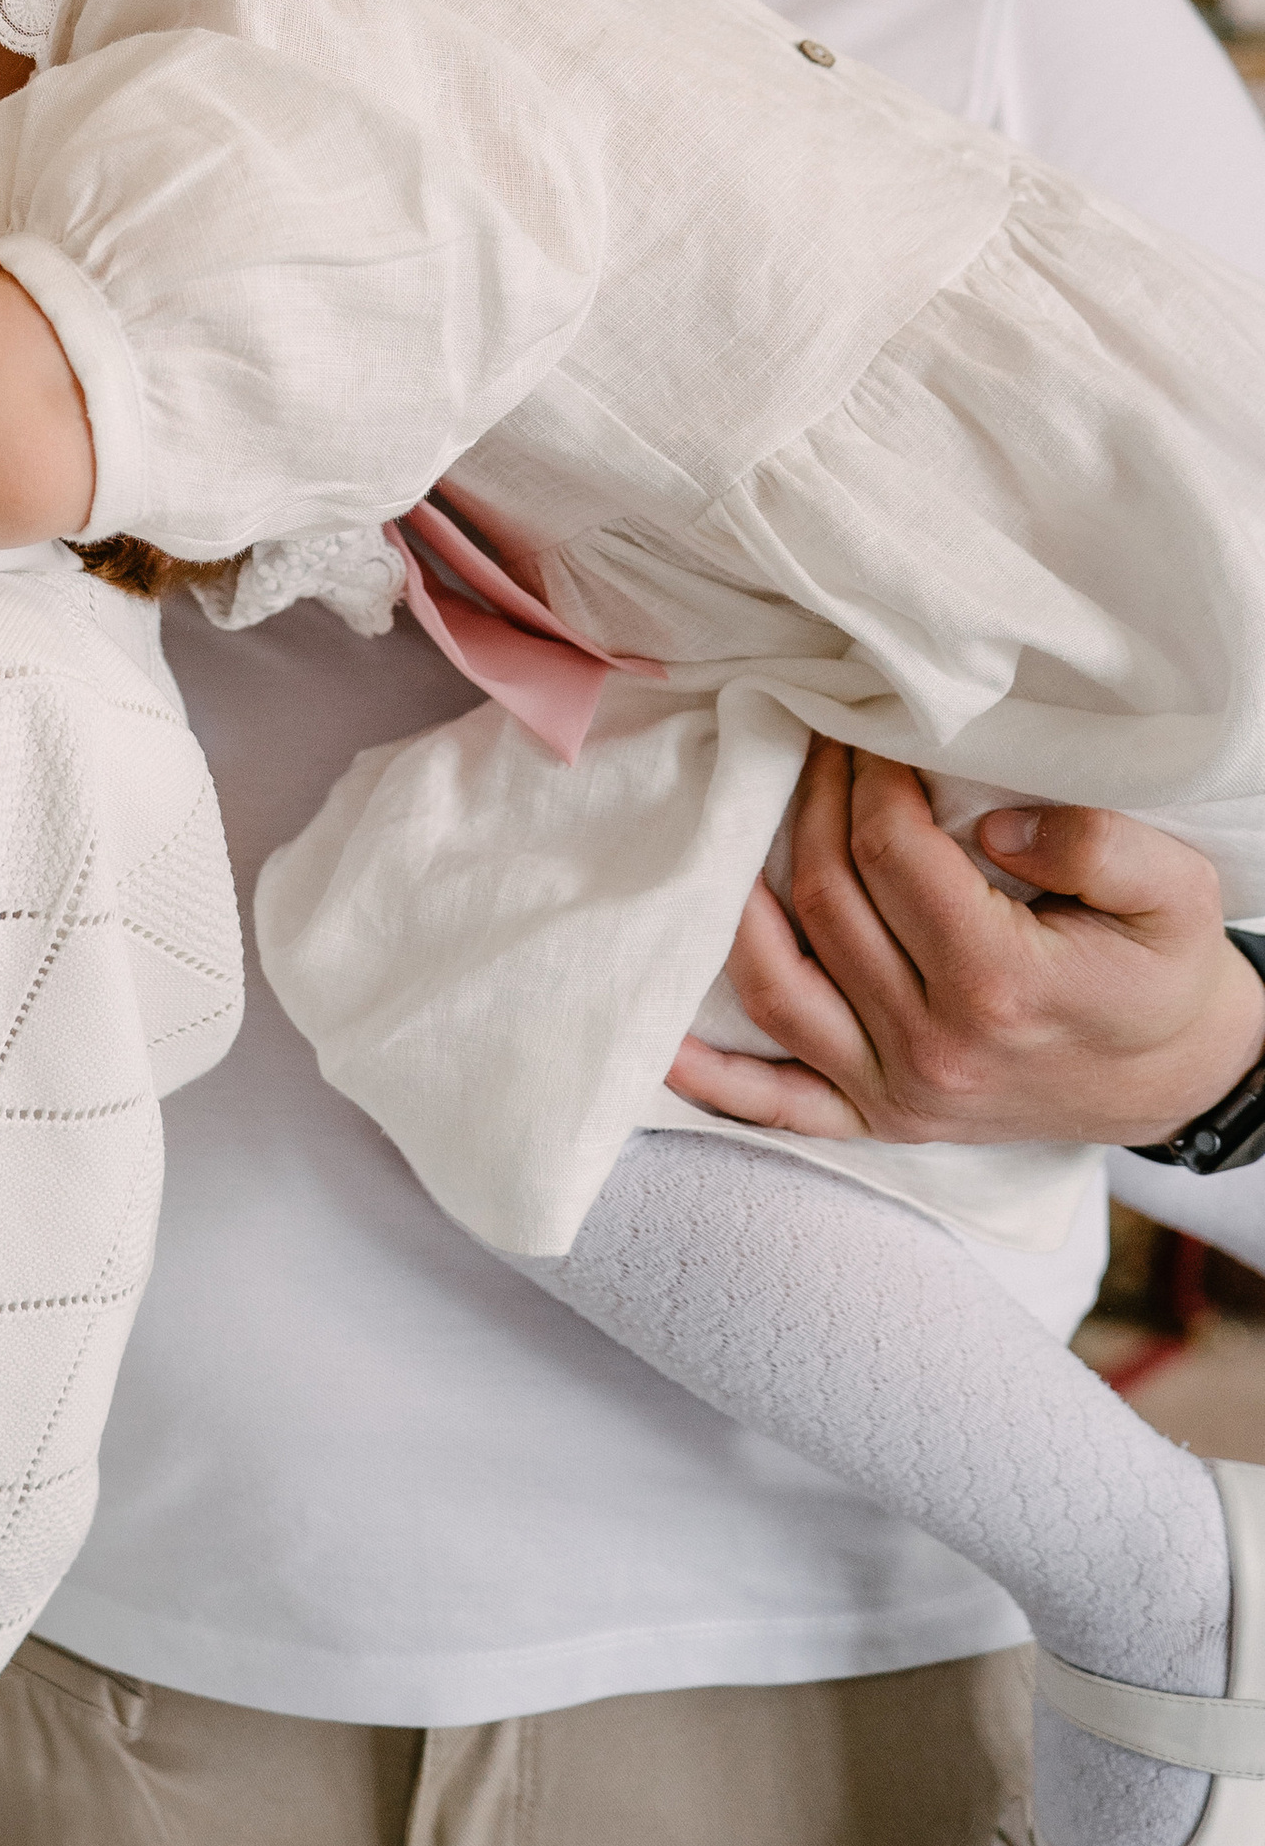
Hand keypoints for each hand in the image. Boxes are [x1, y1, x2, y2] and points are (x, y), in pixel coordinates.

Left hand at [665, 736, 1264, 1149]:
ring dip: (742, 898)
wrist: (1183, 1074)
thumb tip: (985, 824)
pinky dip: (716, 1080)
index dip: (868, 775)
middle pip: (826, 899)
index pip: (891, 852)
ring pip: (780, 982)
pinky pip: (780, 1105)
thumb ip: (1097, 842)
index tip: (864, 726)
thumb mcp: (1177, 892)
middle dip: (812, 805)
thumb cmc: (1169, 970)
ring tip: (744, 820)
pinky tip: (663, 1042)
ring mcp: (899, 1091)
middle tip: (814, 743)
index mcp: (1000, 981)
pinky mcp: (883, 1120)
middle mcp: (935, 1045)